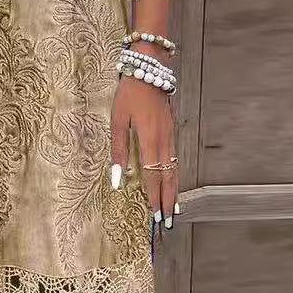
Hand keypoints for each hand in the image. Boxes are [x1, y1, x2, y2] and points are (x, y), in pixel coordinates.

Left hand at [111, 75, 178, 229]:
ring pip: (174, 170)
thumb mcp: (117, 120)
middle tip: (167, 222)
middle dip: (167, 200)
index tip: (155, 216)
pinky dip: (174, 175)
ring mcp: (170, 136)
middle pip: (168, 177)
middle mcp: (164, 141)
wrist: (149, 69)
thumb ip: (118, 150)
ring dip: (173, 191)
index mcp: (149, 139)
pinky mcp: (170, 131)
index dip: (154, 197)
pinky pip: (174, 159)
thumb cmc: (129, 93)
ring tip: (173, 210)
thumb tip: (117, 179)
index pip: (153, 176)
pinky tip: (173, 183)